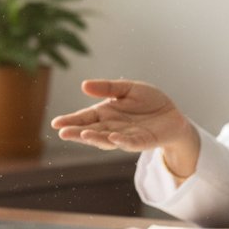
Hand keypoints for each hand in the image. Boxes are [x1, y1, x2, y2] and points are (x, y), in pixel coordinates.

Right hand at [51, 79, 199, 175]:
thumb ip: (108, 88)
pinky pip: (130, 143)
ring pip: (107, 140)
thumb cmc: (149, 102)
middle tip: (62, 132)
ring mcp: (126, 136)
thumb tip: (83, 85)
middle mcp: (112, 127)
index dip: (71, 120)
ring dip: (95, 138)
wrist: (172, 115)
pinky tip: (113, 138)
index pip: (85, 118)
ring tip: (83, 135)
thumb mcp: (128, 89)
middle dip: (77, 132)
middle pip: (92, 131)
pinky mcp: (142, 142)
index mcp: (106, 113)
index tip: (56, 123)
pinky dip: (122, 142)